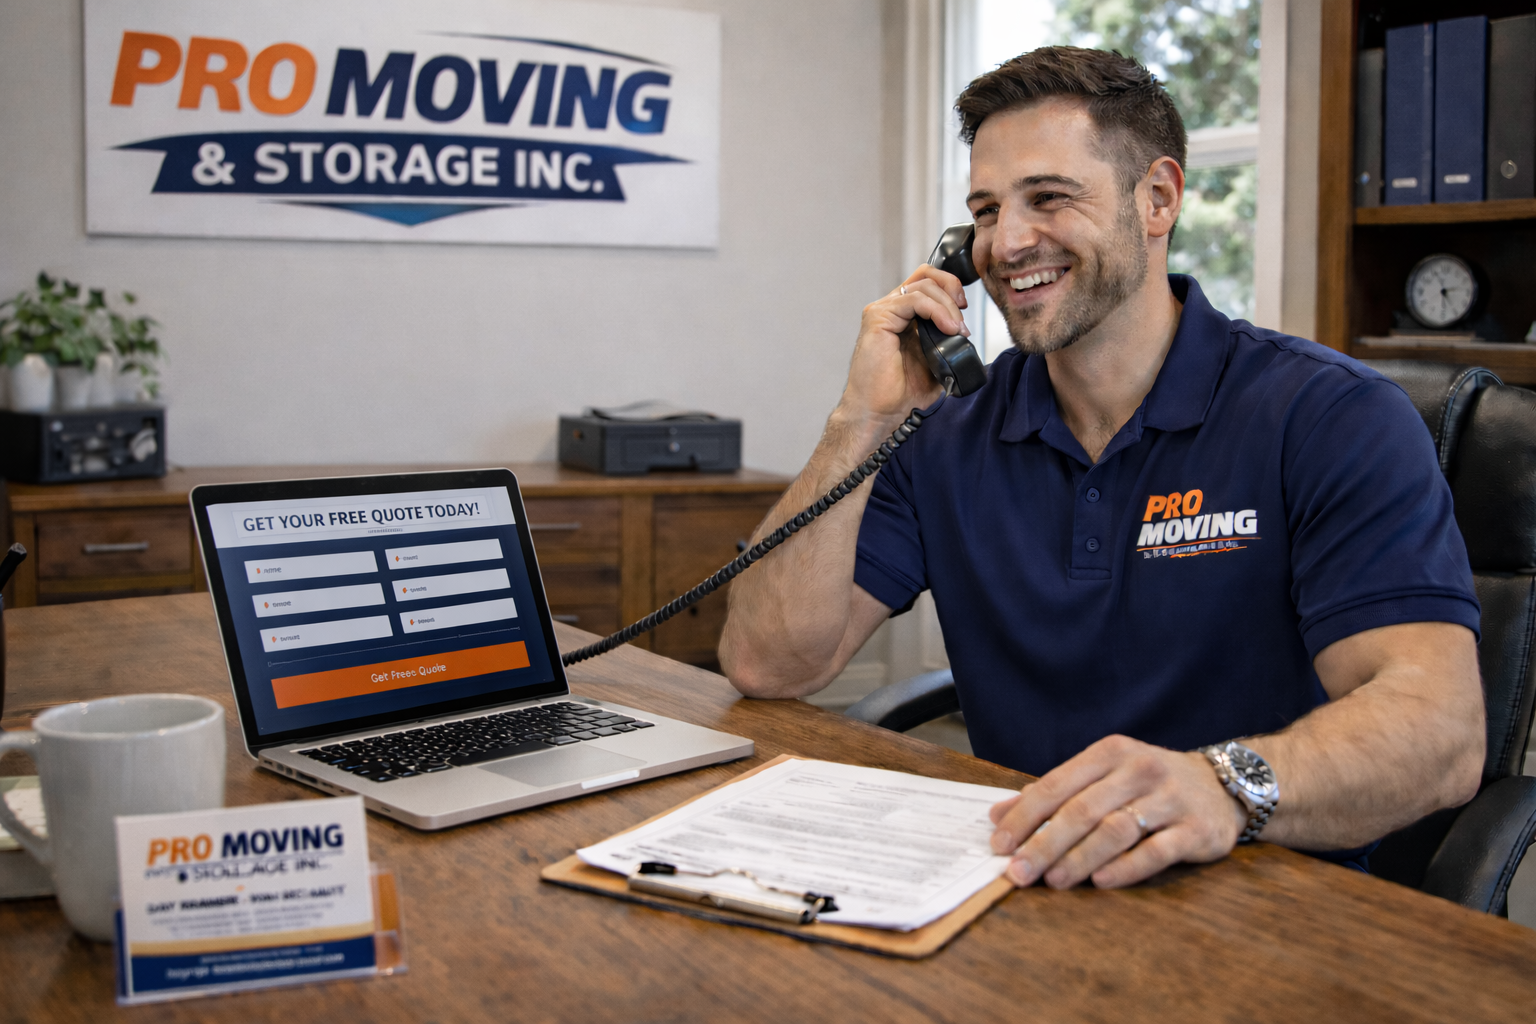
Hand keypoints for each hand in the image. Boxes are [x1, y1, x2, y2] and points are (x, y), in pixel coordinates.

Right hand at [840, 265, 969, 424]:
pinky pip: (914, 299)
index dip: (950, 287)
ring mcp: (882, 311)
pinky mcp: (878, 318)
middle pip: (926, 275)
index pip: (927, 281)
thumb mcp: (935, 364)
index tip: (964, 311)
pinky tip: (948, 328)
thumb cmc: (897, 393)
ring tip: (956, 330)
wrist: (878, 411)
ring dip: (948, 306)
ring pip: (923, 286)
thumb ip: (947, 345)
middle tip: (963, 319)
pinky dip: (936, 310)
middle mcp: (890, 308)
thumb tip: (967, 339)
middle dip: (953, 291)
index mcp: (902, 315)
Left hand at [988, 735, 1247, 889]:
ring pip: (1115, 830)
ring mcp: (1169, 799)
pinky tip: (1100, 882)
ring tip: (1052, 880)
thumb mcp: (1103, 775)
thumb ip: (1053, 793)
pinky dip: (1125, 868)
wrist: (1224, 785)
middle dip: (1044, 844)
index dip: (1024, 817)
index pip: (1056, 785)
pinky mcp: (1196, 829)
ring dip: (1079, 858)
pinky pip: (1156, 851)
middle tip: (1018, 873)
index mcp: (1110, 753)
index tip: (999, 845)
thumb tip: (999, 815)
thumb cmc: (1148, 783)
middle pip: (1082, 810)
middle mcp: (1139, 770)